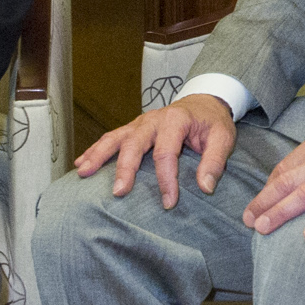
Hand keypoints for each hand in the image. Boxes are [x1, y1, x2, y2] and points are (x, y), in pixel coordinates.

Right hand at [75, 92, 235, 207]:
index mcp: (176, 120)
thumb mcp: (223, 137)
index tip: (169, 203)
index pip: (167, 152)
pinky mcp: (133, 128)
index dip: (166, 179)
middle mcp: (153, 120)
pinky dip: (95, 150)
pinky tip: (81, 164)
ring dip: (98, 155)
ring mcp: (140, 123)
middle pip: (134, 144)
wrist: (204, 102)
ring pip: (115, 138)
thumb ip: (215, 161)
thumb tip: (205, 187)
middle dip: (125, 168)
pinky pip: (111, 138)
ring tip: (83, 172)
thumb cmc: (212, 122)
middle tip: (118, 192)